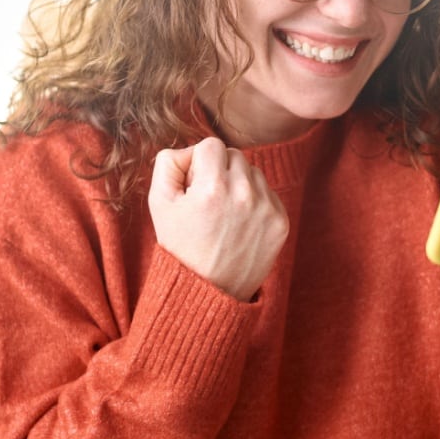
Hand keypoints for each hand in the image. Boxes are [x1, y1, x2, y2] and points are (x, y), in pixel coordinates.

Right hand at [148, 137, 288, 301]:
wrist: (208, 293)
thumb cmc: (180, 248)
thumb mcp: (159, 204)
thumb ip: (168, 163)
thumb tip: (189, 150)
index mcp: (212, 188)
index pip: (210, 145)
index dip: (197, 162)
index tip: (192, 185)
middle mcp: (244, 195)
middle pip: (234, 155)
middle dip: (219, 170)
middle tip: (206, 200)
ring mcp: (266, 209)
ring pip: (253, 172)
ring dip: (238, 184)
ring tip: (223, 214)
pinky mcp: (280, 223)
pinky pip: (268, 193)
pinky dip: (254, 202)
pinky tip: (238, 224)